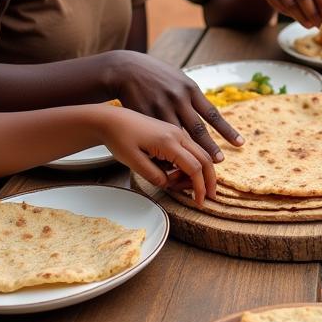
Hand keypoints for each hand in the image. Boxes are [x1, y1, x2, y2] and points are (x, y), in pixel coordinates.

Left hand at [97, 105, 219, 204]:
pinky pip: (189, 150)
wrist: (111, 119)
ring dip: (197, 173)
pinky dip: (189, 164)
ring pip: (199, 154)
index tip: (200, 202)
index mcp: (169, 141)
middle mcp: (178, 134)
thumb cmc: (119, 138)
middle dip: (209, 180)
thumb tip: (169, 184)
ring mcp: (177, 132)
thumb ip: (154, 175)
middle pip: (204, 159)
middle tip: (208, 197)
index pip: (194, 168)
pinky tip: (175, 174)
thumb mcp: (133, 162)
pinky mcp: (173, 132)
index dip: (199, 187)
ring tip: (177, 185)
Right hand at [104, 51, 243, 160]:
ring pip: (178, 136)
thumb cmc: (157, 75)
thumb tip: (209, 115)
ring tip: (197, 169)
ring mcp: (161, 107)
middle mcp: (178, 98)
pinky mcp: (145, 115)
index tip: (240, 144)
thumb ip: (193, 97)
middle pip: (198, 128)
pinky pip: (156, 137)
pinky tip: (171, 162)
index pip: (213, 113)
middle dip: (210, 147)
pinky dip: (164, 149)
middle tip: (220, 162)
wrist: (126, 69)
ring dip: (188, 153)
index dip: (227, 130)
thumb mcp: (179, 78)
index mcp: (190, 89)